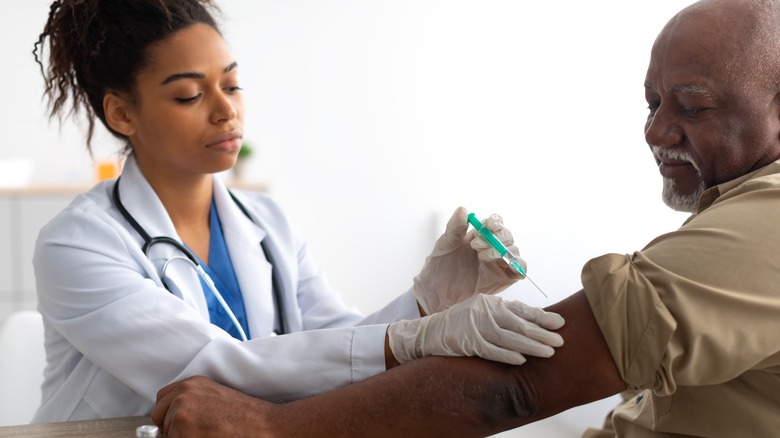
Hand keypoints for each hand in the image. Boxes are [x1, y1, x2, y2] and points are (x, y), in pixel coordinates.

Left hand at [153, 376, 275, 437]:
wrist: (262, 424)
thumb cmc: (245, 415)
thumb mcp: (215, 396)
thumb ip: (192, 401)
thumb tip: (173, 417)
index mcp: (192, 383)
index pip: (162, 398)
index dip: (168, 413)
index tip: (176, 422)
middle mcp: (183, 394)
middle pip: (158, 416)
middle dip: (169, 427)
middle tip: (192, 432)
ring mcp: (180, 413)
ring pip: (166, 433)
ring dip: (180, 437)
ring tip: (205, 435)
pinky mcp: (181, 432)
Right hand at [387, 294, 563, 365]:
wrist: (428, 333)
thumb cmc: (460, 324)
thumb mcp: (482, 313)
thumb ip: (503, 315)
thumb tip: (533, 323)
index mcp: (490, 302)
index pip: (522, 309)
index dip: (542, 317)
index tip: (561, 323)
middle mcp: (484, 311)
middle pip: (519, 323)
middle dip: (542, 333)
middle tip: (561, 341)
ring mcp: (475, 326)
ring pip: (508, 337)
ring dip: (530, 345)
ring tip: (548, 352)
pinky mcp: (466, 341)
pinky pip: (490, 350)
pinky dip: (506, 355)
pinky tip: (521, 360)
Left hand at [413, 207, 525, 314]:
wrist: (437, 293)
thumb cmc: (440, 267)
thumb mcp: (445, 245)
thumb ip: (454, 228)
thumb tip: (462, 210)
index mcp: (479, 235)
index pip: (495, 223)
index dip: (495, 222)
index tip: (489, 225)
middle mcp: (492, 247)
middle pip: (507, 236)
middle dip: (497, 238)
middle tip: (477, 245)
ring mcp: (499, 263)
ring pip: (514, 251)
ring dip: (503, 251)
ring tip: (483, 257)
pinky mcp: (504, 278)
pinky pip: (520, 270)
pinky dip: (518, 266)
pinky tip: (505, 266)